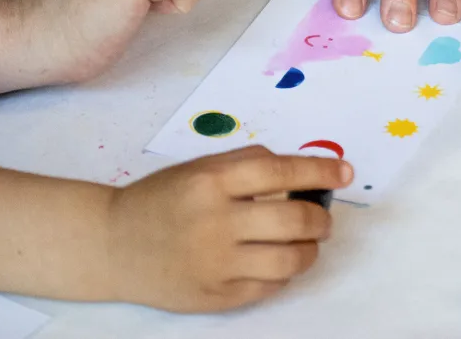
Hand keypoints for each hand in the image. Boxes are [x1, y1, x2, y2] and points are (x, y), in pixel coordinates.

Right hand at [107, 146, 352, 311]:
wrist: (115, 243)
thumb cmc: (164, 197)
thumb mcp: (201, 167)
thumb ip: (248, 163)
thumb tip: (301, 170)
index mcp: (213, 180)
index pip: (281, 171)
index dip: (321, 170)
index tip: (346, 172)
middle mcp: (216, 221)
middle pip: (293, 218)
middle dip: (321, 217)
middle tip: (324, 216)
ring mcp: (215, 263)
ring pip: (289, 259)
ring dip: (311, 248)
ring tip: (309, 240)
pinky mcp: (215, 296)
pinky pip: (270, 285)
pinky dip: (286, 271)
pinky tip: (280, 260)